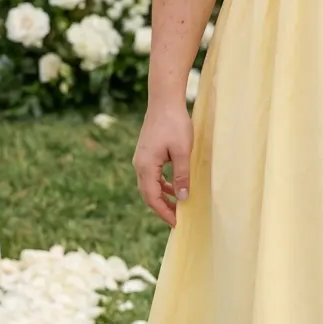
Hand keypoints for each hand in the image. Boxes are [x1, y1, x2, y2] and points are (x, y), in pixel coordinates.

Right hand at [133, 103, 193, 226]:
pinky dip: (162, 184)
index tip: (176, 223)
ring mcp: (142, 158)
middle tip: (177, 219)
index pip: (152, 198)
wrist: (164, 100)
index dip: (164, 213)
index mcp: (145, 166)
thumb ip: (182, 176)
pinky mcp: (147, 152)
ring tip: (178, 206)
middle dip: (162, 208)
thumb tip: (182, 198)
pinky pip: (152, 174)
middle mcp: (139, 164)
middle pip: (148, 194)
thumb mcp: (182, 152)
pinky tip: (174, 185)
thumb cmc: (174, 123)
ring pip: (150, 185)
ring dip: (162, 196)